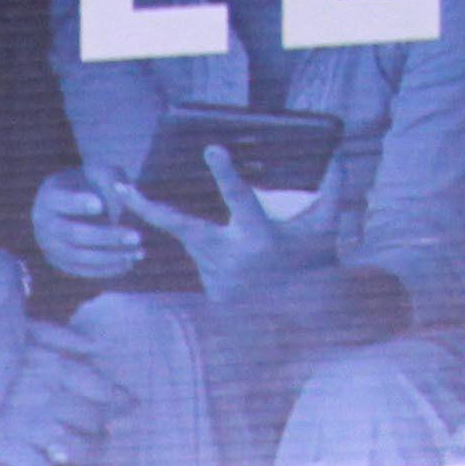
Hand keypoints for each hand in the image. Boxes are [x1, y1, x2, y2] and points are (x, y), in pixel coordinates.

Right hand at [0, 320, 122, 465]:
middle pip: (96, 420)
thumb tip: (97, 347)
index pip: (103, 389)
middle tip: (101, 433)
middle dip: (103, 429)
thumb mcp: (23, 329)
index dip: (119, 400)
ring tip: (86, 458)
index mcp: (56, 367)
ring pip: (80, 448)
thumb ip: (60, 337)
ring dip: (88, 456)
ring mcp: (32, 425)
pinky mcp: (10, 449)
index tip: (127, 406)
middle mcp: (51, 397)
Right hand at [31, 167, 145, 284]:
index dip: (77, 204)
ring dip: (110, 257)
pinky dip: (106, 269)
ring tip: (137, 253)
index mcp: (49, 197)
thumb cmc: (93, 183)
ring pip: (78, 257)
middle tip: (136, 236)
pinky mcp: (61, 263)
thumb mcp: (100, 173)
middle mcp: (43, 225)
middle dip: (106, 236)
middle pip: (72, 234)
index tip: (99, 205)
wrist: (81, 203)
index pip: (59, 202)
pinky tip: (129, 263)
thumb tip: (124, 187)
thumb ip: (111, 177)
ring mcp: (50, 247)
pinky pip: (82, 270)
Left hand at [112, 144, 346, 307]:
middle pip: (181, 228)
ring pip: (184, 239)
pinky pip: (195, 256)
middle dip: (149, 209)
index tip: (211, 150)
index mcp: (259, 237)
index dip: (225, 174)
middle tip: (123, 190)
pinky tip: (180, 229)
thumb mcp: (328, 226)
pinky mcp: (209, 289)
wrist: (305, 315)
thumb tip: (340, 151)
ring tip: (130, 193)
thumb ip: (333, 188)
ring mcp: (214, 275)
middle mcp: (230, 256)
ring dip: (163, 218)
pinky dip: (192, 242)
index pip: (239, 198)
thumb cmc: (316, 263)